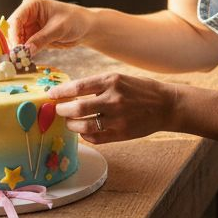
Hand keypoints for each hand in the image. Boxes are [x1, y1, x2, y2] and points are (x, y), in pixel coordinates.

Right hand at [8, 0, 91, 54]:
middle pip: (12, 30)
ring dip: (17, 51)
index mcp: (32, 4)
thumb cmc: (75, 21)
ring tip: (20, 62)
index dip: (14, 35)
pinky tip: (24, 61)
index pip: (16, 19)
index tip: (17, 49)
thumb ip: (41, 39)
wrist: (85, 27)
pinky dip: (23, 54)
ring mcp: (29, 26)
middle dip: (14, 44)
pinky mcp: (32, 36)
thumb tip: (25, 50)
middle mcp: (27, 14)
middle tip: (16, 59)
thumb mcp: (59, 29)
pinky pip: (23, 46)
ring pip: (16, 40)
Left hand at [50, 73, 176, 144]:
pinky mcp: (121, 134)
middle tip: (58, 110)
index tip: (51, 95)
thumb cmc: (140, 90)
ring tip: (70, 122)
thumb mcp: (120, 79)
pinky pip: (95, 138)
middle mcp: (114, 99)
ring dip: (72, 125)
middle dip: (63, 110)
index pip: (78, 87)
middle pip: (77, 108)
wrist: (166, 105)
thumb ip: (97, 85)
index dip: (60, 92)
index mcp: (112, 81)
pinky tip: (84, 131)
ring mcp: (118, 118)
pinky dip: (85, 135)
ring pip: (83, 126)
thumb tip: (70, 93)